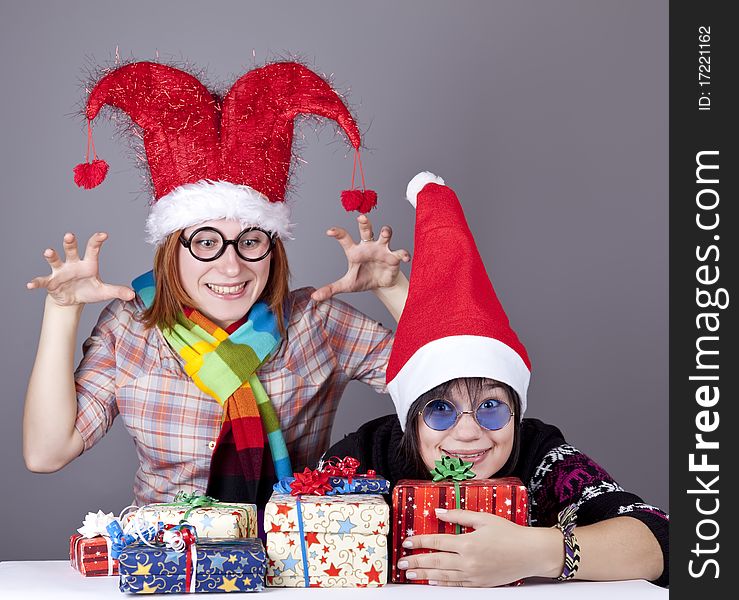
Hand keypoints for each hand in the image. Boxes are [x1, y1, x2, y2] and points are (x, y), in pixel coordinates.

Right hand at [26, 232, 134, 306]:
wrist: (72, 299)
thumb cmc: (88, 290)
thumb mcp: (104, 292)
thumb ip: (117, 291)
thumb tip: (133, 295)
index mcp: (88, 263)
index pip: (93, 249)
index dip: (97, 241)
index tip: (103, 234)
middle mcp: (73, 263)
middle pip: (71, 250)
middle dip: (70, 243)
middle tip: (70, 235)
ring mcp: (60, 271)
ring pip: (55, 260)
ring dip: (52, 255)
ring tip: (48, 251)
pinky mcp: (51, 282)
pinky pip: (42, 281)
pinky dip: (36, 282)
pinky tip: (30, 285)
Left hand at [311, 214, 409, 301]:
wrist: (380, 284)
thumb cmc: (363, 278)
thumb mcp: (346, 285)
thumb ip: (331, 289)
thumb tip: (314, 297)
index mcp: (355, 251)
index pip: (345, 239)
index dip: (337, 233)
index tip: (329, 231)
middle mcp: (369, 246)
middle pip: (367, 230)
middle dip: (365, 223)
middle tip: (361, 217)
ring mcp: (382, 249)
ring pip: (385, 235)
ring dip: (386, 232)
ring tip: (385, 232)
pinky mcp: (394, 257)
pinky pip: (400, 252)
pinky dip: (403, 254)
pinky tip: (405, 257)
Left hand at [397, 508, 561, 586]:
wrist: (530, 553)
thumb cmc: (509, 533)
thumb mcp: (483, 518)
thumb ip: (459, 516)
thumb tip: (438, 513)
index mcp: (468, 543)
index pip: (437, 542)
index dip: (420, 542)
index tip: (408, 542)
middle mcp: (468, 561)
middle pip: (435, 561)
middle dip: (416, 561)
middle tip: (401, 562)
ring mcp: (473, 575)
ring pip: (443, 576)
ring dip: (424, 574)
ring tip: (410, 573)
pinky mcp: (480, 584)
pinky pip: (456, 584)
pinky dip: (442, 583)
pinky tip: (432, 581)